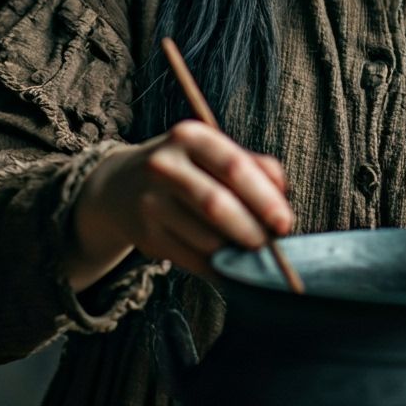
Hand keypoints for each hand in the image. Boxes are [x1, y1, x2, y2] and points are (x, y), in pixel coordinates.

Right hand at [64, 121, 292, 291]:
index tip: (284, 222)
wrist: (121, 186)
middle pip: (216, 204)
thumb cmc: (186, 168)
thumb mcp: (214, 153)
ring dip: (236, 253)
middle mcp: (165, 165)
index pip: (233, 167)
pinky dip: (218, 268)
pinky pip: (192, 260)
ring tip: (251, 253)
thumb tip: (283, 194)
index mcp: (191, 137)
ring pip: (205, 238)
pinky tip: (230, 266)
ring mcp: (150, 201)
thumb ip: (255, 166)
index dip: (264, 198)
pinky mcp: (145, 235)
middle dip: (251, 230)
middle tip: (270, 246)